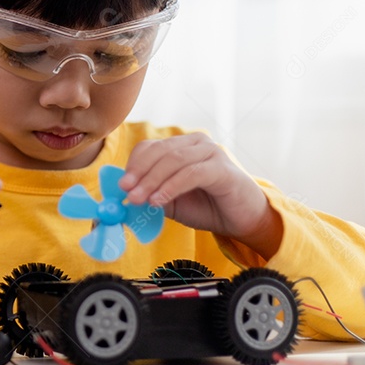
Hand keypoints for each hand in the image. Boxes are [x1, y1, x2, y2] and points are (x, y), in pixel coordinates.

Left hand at [119, 133, 283, 256]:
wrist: (242, 220)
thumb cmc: (206, 206)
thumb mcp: (170, 200)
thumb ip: (150, 193)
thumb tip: (124, 194)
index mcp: (182, 146)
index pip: (150, 147)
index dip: (134, 164)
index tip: (121, 185)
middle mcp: (196, 143)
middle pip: (160, 151)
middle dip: (139, 173)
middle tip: (126, 192)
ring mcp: (211, 153)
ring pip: (174, 160)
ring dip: (152, 181)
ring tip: (139, 199)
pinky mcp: (222, 169)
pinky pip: (192, 174)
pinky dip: (172, 186)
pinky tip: (159, 200)